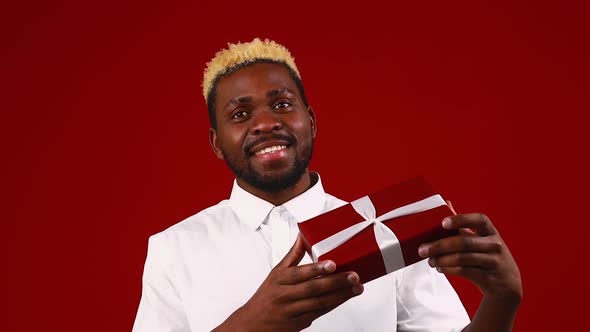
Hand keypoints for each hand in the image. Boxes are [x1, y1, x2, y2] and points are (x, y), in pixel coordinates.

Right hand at [215, 234, 363, 331]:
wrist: (252, 324)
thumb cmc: (266, 296)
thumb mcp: (276, 273)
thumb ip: (292, 255)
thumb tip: (303, 236)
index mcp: (280, 279)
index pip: (300, 273)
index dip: (317, 269)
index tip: (332, 263)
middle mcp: (286, 295)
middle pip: (314, 288)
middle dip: (336, 282)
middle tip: (354, 275)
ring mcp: (293, 311)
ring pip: (320, 303)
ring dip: (340, 295)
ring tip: (356, 288)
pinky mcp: (298, 323)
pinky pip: (319, 313)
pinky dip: (333, 305)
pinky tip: (345, 298)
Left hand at [418, 202, 522, 303]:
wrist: (507, 284)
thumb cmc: (487, 256)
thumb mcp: (481, 239)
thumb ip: (464, 224)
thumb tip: (446, 203)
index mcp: (491, 232)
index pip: (479, 220)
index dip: (461, 219)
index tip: (443, 223)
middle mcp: (495, 245)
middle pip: (464, 242)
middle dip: (439, 246)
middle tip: (422, 249)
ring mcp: (493, 262)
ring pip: (462, 258)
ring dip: (441, 260)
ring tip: (430, 261)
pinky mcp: (489, 278)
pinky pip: (464, 271)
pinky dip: (448, 269)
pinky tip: (440, 268)